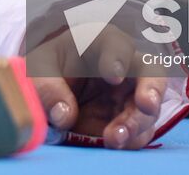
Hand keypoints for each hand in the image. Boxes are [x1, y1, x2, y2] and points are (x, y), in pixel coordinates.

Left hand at [28, 26, 166, 148]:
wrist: (49, 92)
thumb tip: (64, 114)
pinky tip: (116, 144)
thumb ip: (48, 89)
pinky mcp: (128, 121)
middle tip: (146, 104)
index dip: (118, 57)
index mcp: (100, 43)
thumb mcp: (37, 72)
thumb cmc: (47, 70)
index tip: (113, 75)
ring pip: (148, 107)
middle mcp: (124, 66)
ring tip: (114, 138)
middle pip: (150, 72)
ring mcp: (129, 96)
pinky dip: (131, 140)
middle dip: (151, 88)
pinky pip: (140, 131)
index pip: (116, 43)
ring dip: (135, 123)